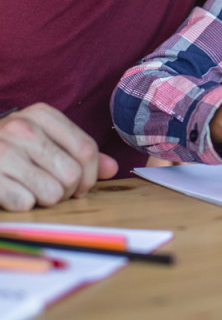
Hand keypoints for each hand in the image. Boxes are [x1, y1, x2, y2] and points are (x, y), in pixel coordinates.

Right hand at [0, 103, 117, 211]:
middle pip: (71, 174)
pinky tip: (13, 194)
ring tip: (34, 192)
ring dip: (47, 201)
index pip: (87, 150)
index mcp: (42, 114)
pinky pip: (25, 203)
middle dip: (68, 191)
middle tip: (54, 191)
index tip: (82, 186)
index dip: (90, 175)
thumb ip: (79, 152)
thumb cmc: (10, 148)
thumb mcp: (44, 139)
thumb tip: (112, 169)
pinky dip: (23, 204)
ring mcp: (1, 150)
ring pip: (52, 192)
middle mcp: (22, 127)